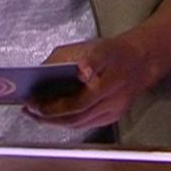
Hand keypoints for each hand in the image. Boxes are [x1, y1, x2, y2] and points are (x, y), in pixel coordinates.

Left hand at [24, 34, 161, 131]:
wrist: (141, 60)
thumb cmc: (113, 52)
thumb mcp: (89, 46)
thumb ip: (65, 58)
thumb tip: (42, 71)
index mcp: (108, 78)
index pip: (78, 101)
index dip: (53, 106)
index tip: (32, 102)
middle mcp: (114, 98)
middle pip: (76, 117)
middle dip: (48, 116)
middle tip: (28, 110)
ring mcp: (115, 110)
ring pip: (79, 124)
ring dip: (54, 122)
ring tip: (35, 114)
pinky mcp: (114, 117)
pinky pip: (86, 124)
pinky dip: (67, 121)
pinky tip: (53, 116)